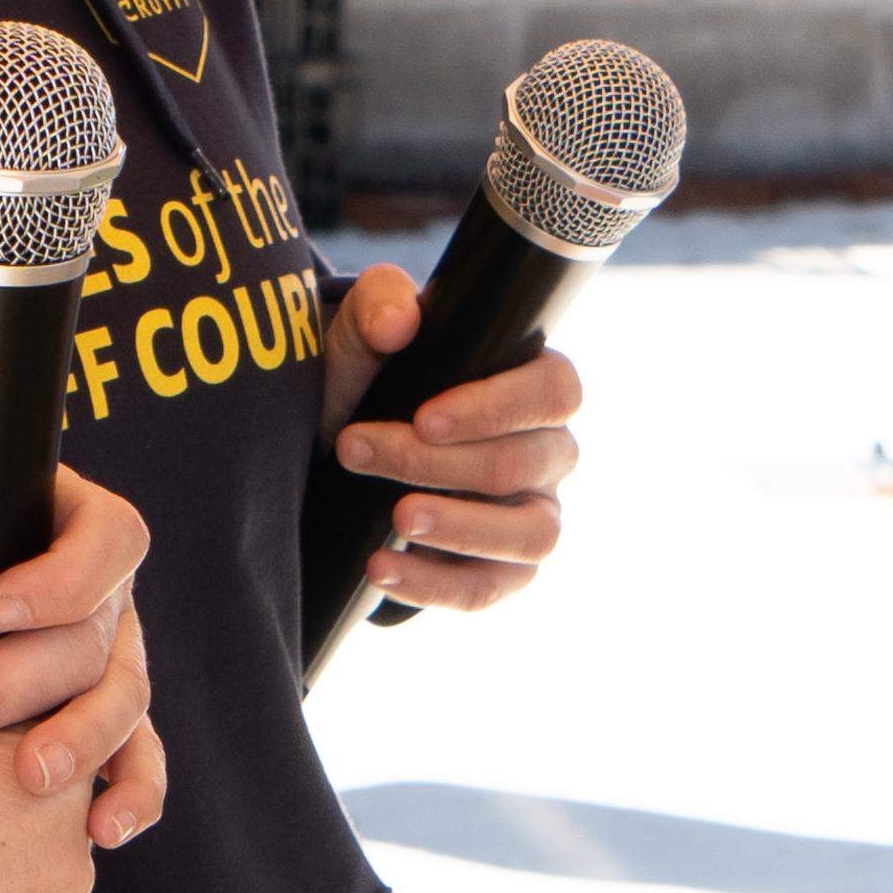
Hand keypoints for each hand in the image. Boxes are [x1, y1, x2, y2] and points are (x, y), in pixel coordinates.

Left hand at [0, 467, 162, 848]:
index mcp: (69, 525)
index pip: (106, 538)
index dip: (65, 576)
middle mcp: (105, 595)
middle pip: (92, 637)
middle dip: (15, 681)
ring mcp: (114, 661)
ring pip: (124, 699)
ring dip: (81, 740)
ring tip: (28, 777)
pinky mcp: (112, 722)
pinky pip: (141, 758)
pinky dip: (132, 794)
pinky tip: (101, 829)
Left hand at [321, 265, 578, 614]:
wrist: (338, 445)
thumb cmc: (373, 381)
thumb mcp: (362, 335)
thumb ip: (379, 304)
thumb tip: (398, 322)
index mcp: (534, 386)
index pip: (554, 391)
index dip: (496, 407)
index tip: (423, 418)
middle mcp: (549, 453)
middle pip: (523, 463)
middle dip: (435, 462)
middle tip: (357, 450)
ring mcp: (534, 515)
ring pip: (533, 534)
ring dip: (462, 527)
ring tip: (398, 518)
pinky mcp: (504, 570)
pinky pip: (488, 588)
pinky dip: (435, 585)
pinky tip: (381, 568)